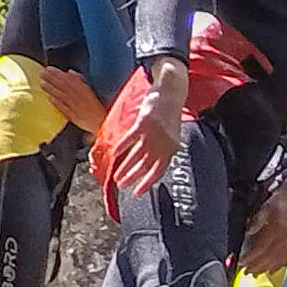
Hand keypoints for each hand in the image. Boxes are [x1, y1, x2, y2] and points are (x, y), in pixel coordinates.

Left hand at [38, 65, 104, 133]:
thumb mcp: (89, 90)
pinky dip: (57, 102)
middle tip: (41, 73)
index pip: (67, 78)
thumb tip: (70, 72)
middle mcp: (78, 96)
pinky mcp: (73, 116)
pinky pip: (64, 108)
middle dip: (51, 78)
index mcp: (83, 88)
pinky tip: (50, 98)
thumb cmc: (95, 106)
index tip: (48, 68)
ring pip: (61, 95)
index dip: (57, 73)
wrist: (102, 121)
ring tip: (42, 84)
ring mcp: (75, 106)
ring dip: (51, 89)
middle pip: (62, 85)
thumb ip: (80, 80)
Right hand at [107, 58, 187, 210]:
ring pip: (137, 154)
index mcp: (172, 147)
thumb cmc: (169, 115)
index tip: (138, 193)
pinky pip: (130, 138)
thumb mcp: (171, 134)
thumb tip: (150, 163)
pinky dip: (121, 146)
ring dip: (125, 166)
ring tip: (116, 176)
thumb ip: (162, 148)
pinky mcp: (144, 122)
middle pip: (147, 165)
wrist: (171, 93)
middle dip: (133, 177)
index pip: (160, 170)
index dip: (148, 182)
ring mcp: (154, 132)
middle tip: (121, 185)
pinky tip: (113, 154)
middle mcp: (164, 142)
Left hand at [239, 184, 286, 275]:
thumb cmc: (280, 201)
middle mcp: (285, 238)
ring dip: (265, 268)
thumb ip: (258, 219)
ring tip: (255, 274)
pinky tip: (272, 270)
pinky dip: (278, 266)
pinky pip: (286, 258)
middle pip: (269, 257)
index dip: (250, 257)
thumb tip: (250, 231)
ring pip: (277, 260)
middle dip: (256, 266)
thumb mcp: (265, 206)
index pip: (261, 248)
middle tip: (245, 272)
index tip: (241, 262)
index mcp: (277, 229)